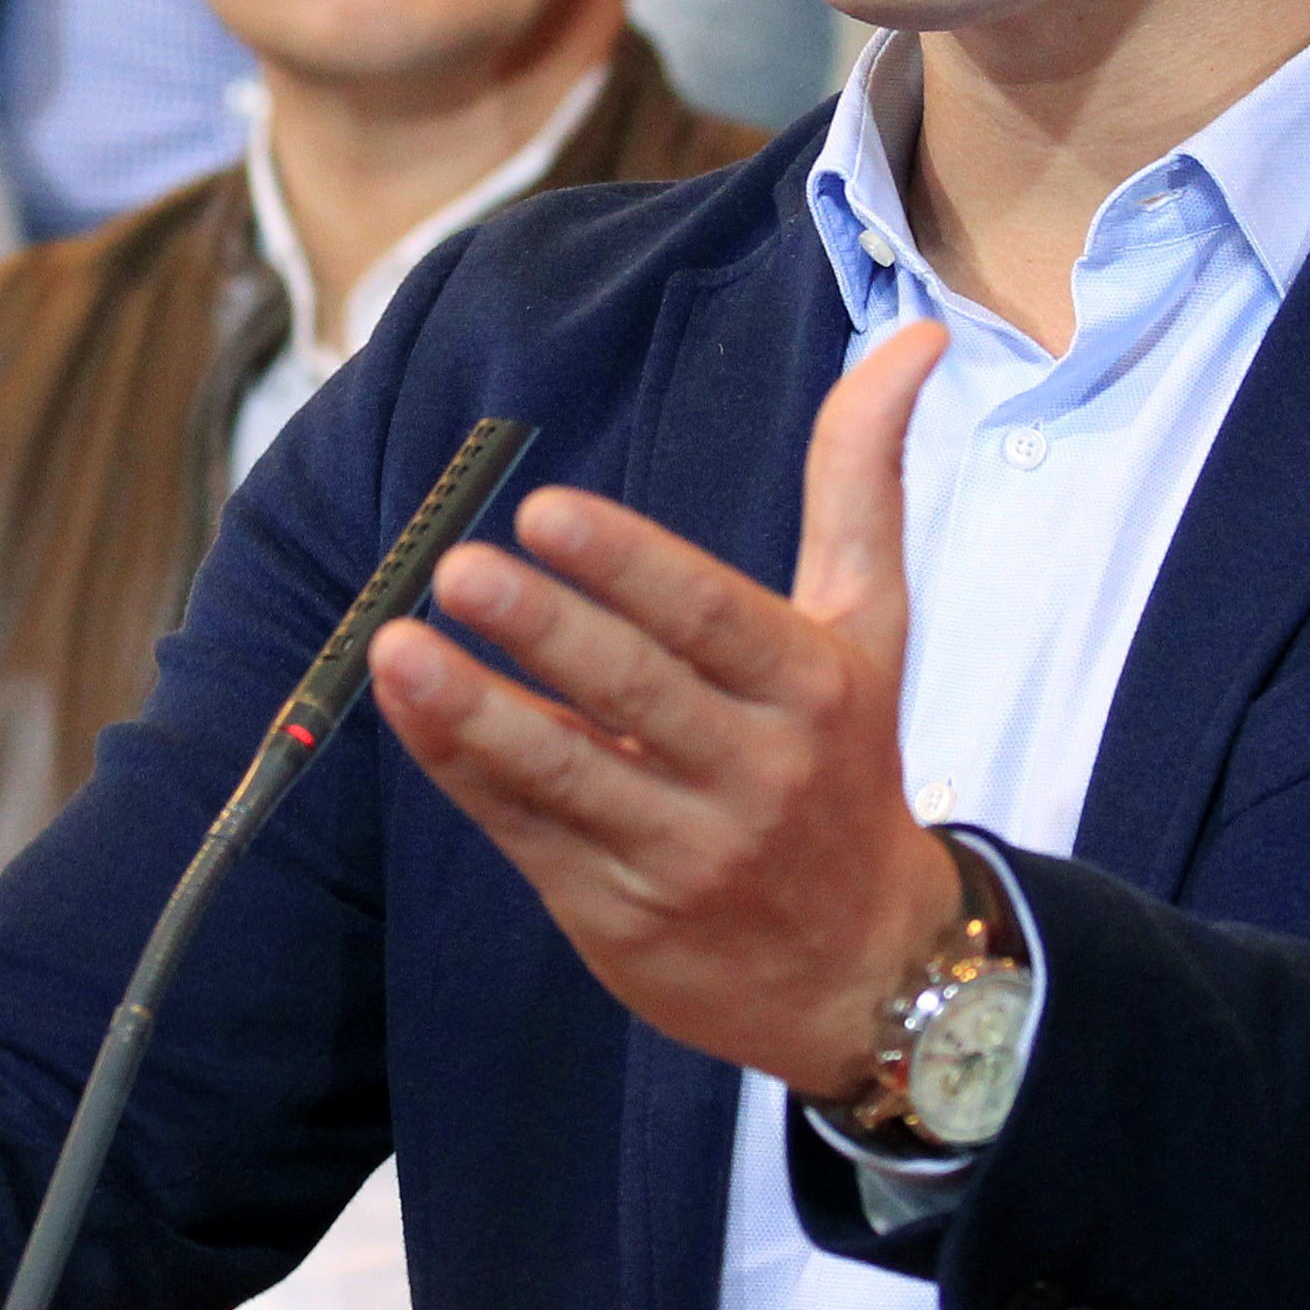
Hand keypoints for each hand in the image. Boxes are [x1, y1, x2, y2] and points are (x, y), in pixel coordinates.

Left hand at [369, 323, 965, 1101]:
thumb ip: (863, 481)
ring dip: (476, 709)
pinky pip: (526, 830)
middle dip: (544, 629)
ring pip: (567, 772)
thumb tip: (912, 335)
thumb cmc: (848, 766)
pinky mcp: (616, 913)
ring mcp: (681, 852)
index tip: (547, 510)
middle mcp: (753, 772)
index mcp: (811, 689)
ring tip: (397, 646)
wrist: (866, 974)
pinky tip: (408, 707)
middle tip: (457, 567)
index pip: (712, 617)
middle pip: (635, 692)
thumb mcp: (872, 627)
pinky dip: (461, 768)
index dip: (629, 567)